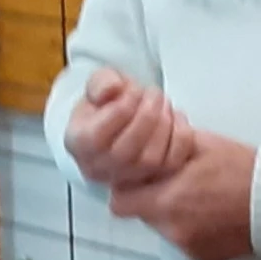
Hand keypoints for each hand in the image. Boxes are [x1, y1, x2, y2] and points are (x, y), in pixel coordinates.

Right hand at [65, 69, 194, 188]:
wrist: (122, 120)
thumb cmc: (108, 102)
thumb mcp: (99, 83)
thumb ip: (102, 82)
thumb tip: (112, 89)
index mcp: (79, 142)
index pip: (98, 134)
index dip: (123, 107)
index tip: (135, 89)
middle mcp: (99, 166)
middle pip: (127, 149)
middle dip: (147, 115)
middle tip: (155, 94)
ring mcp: (127, 177)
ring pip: (151, 159)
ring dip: (164, 125)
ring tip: (164, 103)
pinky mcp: (154, 178)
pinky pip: (172, 163)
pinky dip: (181, 138)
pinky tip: (176, 117)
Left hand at [109, 131, 256, 259]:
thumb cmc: (247, 171)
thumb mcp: (203, 145)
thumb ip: (167, 148)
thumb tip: (148, 145)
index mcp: (166, 201)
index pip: (121, 203)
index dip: (131, 189)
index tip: (147, 181)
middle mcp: (173, 231)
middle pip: (147, 216)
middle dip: (158, 202)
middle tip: (185, 187)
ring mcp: (190, 249)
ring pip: (169, 231)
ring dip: (180, 218)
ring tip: (208, 202)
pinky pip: (190, 246)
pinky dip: (200, 234)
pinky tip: (220, 218)